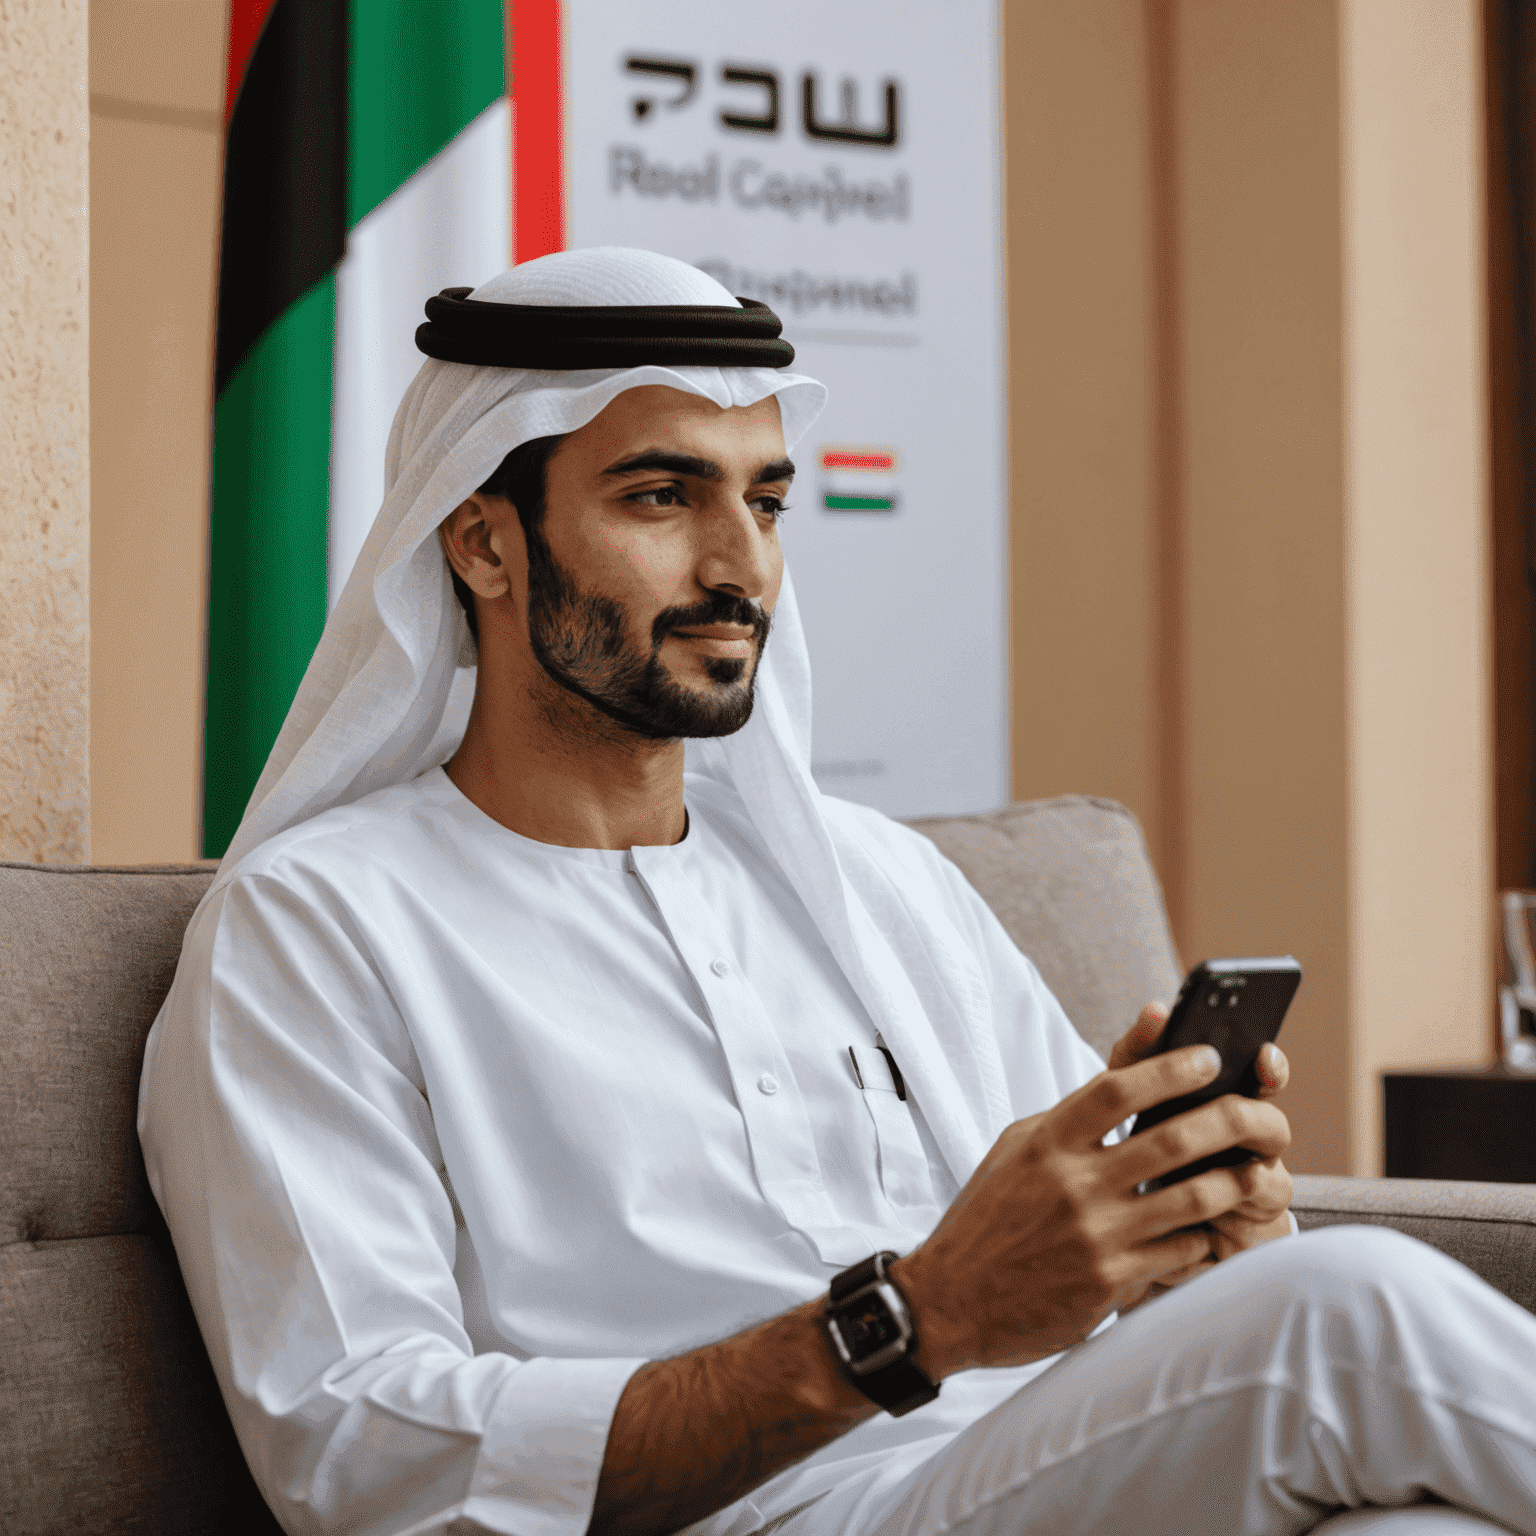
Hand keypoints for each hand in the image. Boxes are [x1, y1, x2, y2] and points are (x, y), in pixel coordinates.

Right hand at [893, 1027, 1290, 1376]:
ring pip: (1193, 1197)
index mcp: (1047, 1141)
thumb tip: (1121, 1082)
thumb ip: (1067, 1119)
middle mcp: (1073, 1182)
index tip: (1208, 1057)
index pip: (1118, 1087)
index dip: (1170, 1067)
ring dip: (1234, 1180)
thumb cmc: (986, 1218)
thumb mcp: (1015, 1151)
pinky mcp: (1110, 1282)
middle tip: (1257, 1111)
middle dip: (1228, 1118)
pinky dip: (1204, 1236)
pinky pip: (1182, 1251)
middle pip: (1172, 1137)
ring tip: (1254, 1169)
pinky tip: (1210, 1229)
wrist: (949, 1301)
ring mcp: (1095, 1234)